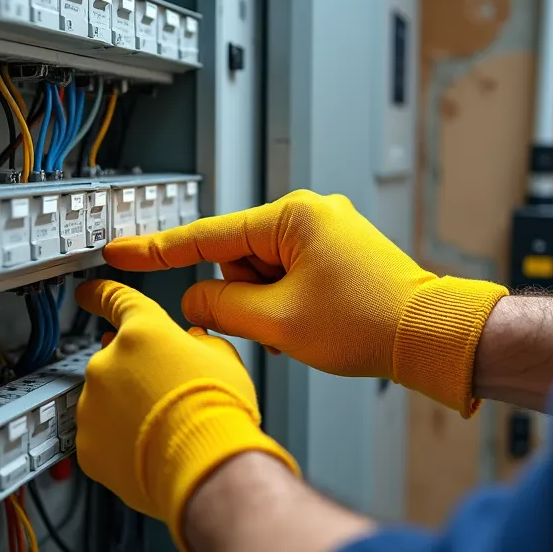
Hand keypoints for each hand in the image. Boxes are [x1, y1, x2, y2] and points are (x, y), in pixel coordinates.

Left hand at [74, 279, 298, 551]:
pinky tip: (146, 450)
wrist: (208, 464)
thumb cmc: (219, 411)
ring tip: (162, 429)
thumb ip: (199, 343)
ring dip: (126, 409)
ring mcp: (92, 403)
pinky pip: (99, 437)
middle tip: (165, 394)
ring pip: (104, 400)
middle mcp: (108, 361)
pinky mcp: (87, 443)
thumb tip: (194, 344)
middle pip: (114, 360)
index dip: (100, 294)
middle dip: (135, 374)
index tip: (87, 294)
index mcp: (143, 332)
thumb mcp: (222, 358)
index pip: (114, 300)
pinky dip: (117, 442)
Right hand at [102, 190, 508, 414]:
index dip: (158, 249)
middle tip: (275, 324)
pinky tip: (311, 324)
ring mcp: (327, 232)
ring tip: (303, 326)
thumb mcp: (277, 322)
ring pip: (260, 272)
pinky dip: (285, 304)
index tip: (120, 249)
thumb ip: (220, 306)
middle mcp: (311, 214)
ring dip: (266, 305)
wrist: (432, 337)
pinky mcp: (337, 253)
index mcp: (294, 216)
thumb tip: (195, 299)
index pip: (206, 234)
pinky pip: (287, 276)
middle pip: (236, 257)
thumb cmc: (371, 324)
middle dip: (243, 295)